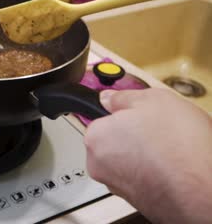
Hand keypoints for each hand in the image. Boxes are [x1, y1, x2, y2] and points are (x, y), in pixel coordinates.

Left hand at [85, 88, 211, 222]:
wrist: (202, 190)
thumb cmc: (178, 148)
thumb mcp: (153, 100)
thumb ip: (123, 97)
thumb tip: (109, 98)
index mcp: (96, 137)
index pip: (102, 119)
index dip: (124, 114)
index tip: (140, 115)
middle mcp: (99, 165)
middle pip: (114, 141)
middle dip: (134, 135)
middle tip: (159, 130)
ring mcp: (117, 185)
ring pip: (129, 160)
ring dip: (145, 154)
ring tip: (170, 149)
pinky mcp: (137, 200)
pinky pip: (143, 176)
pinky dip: (155, 171)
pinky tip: (174, 166)